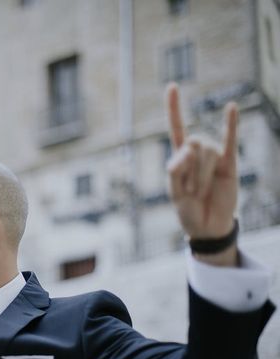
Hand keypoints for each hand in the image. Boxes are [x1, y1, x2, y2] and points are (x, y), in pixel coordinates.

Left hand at [166, 83, 238, 265]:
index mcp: (180, 157)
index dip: (174, 108)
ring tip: (200, 192)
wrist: (208, 226)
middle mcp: (197, 152)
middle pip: (192, 143)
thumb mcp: (174, 193)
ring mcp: (214, 156)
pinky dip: (231, 124)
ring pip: (206, 152)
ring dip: (201, 175)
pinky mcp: (229, 163)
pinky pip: (230, 141)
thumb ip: (175, 170)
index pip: (176, 127)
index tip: (172, 86)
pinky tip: (232, 107)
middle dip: (190, 169)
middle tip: (191, 190)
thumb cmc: (187, 210)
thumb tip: (186, 149)